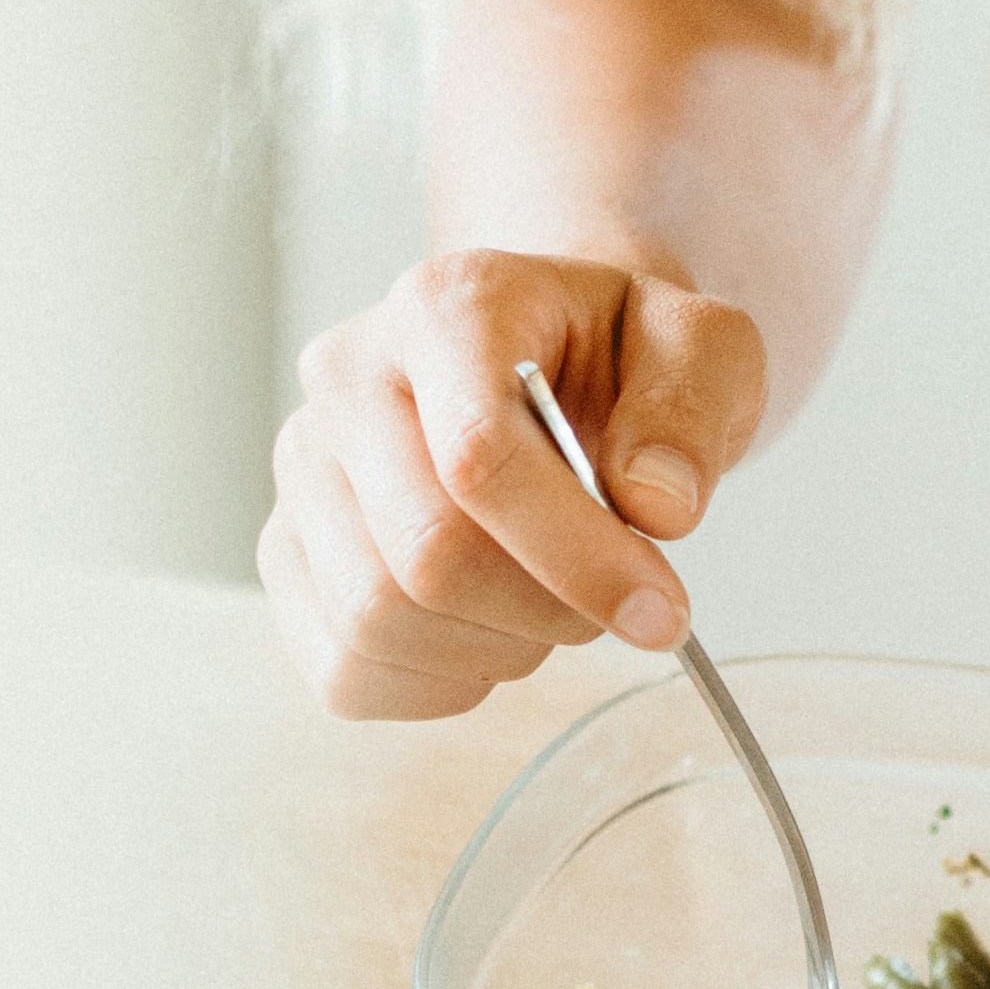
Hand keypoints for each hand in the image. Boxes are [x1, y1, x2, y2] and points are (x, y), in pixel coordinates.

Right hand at [260, 243, 768, 720]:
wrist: (557, 368)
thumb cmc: (621, 361)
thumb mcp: (702, 347)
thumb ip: (691, 409)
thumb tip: (654, 506)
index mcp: (446, 306)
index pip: (478, 456)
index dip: (576, 554)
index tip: (662, 612)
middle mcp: (346, 378)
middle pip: (425, 554)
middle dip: (546, 610)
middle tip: (615, 602)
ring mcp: (304, 470)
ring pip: (378, 622)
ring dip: (496, 648)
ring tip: (548, 599)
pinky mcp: (287, 552)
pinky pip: (345, 670)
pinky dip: (439, 682)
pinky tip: (491, 629)